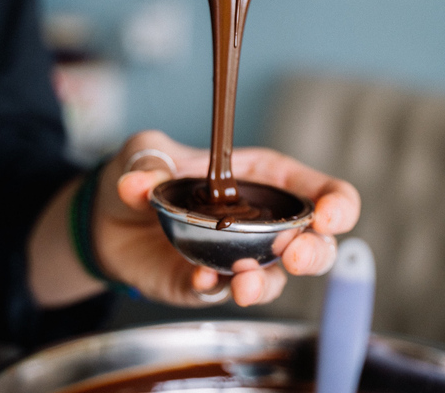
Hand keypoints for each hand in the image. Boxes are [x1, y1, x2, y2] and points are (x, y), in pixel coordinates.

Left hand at [92, 130, 359, 306]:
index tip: (331, 215)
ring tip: (245, 284)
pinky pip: (221, 293)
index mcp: (264, 180)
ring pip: (273, 280)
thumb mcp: (147, 151)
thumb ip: (149, 160)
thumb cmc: (146, 171)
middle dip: (314, 254)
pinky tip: (203, 280)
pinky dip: (215, 289)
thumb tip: (138, 182)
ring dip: (265, 284)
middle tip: (296, 255)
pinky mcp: (207, 284)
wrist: (108, 216)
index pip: (319, 192)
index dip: (337, 203)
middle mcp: (262, 224)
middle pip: (314, 245)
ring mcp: (238, 258)